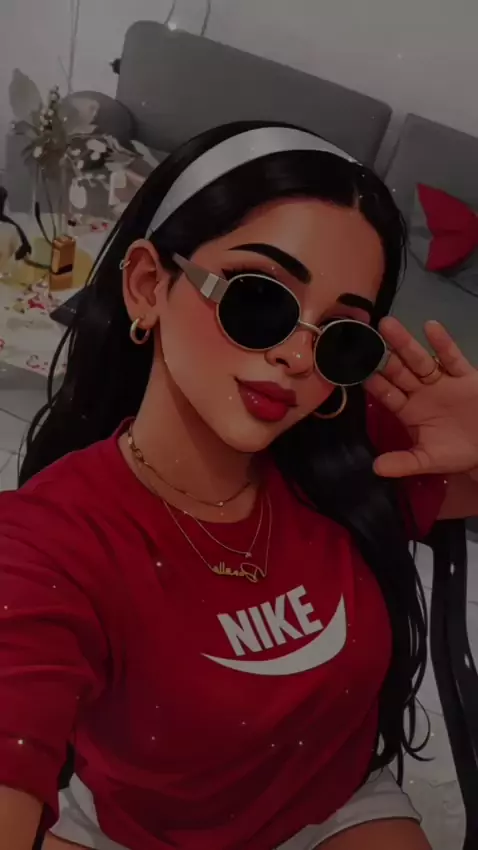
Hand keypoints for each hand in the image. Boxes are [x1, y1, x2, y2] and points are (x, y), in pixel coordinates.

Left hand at [365, 318, 477, 477]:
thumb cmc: (458, 453)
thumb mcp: (429, 460)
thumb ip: (403, 463)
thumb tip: (375, 469)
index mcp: (409, 410)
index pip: (387, 393)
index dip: (373, 381)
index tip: (354, 368)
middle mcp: (421, 392)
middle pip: (399, 371)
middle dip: (383, 356)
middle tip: (365, 337)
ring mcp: (442, 381)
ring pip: (420, 361)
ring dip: (405, 343)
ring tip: (387, 325)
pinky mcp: (465, 376)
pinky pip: (452, 358)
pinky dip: (442, 344)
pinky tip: (430, 327)